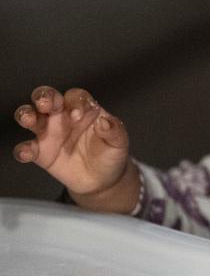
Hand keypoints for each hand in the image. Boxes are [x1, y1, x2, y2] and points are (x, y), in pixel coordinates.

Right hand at [13, 86, 134, 207]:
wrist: (103, 179)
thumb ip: (115, 130)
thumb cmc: (110, 154)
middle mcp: (64, 117)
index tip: (77, 115)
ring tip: (28, 119)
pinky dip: (23, 149)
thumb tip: (105, 121)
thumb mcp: (119, 142)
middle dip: (44, 96)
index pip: (76, 97)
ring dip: (26, 114)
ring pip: (31, 116)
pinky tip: (27, 153)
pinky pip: (26, 147)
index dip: (75, 102)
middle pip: (49, 98)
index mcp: (84, 109)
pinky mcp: (40, 152)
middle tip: (46, 104)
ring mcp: (50, 133)